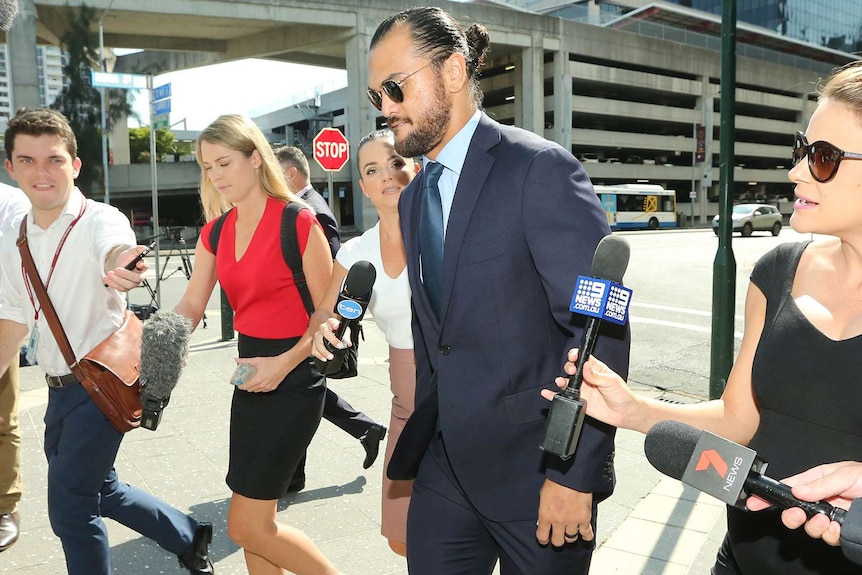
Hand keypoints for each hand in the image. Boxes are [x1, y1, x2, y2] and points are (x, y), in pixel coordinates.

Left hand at [104, 245, 147, 291]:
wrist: (120, 264)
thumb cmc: (127, 259)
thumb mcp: (132, 251)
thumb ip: (138, 249)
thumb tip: (144, 248)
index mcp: (143, 267)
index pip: (145, 266)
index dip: (142, 265)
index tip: (138, 264)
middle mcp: (140, 276)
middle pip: (136, 278)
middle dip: (126, 274)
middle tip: (117, 269)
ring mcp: (133, 283)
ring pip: (128, 285)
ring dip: (117, 280)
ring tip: (110, 274)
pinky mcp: (126, 287)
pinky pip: (121, 288)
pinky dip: (113, 284)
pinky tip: (107, 279)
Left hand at [234, 356, 286, 392]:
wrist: (283, 364)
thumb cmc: (272, 362)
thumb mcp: (257, 360)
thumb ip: (245, 361)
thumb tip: (238, 360)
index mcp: (258, 379)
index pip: (245, 387)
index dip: (240, 386)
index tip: (239, 383)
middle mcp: (262, 385)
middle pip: (250, 390)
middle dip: (246, 386)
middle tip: (245, 381)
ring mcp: (268, 387)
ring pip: (256, 391)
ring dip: (253, 387)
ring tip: (253, 381)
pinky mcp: (272, 387)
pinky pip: (263, 390)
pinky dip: (260, 388)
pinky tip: (260, 382)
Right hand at [311, 317, 348, 360]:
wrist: (330, 332)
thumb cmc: (337, 331)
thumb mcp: (344, 332)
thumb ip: (346, 337)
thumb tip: (348, 343)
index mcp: (330, 323)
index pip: (331, 322)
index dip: (333, 324)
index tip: (337, 326)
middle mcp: (322, 329)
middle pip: (324, 332)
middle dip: (332, 339)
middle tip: (339, 346)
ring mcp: (317, 336)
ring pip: (318, 342)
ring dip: (324, 351)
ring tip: (331, 356)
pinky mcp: (314, 344)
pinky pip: (314, 350)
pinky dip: (319, 355)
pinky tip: (324, 358)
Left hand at [536, 479, 592, 547]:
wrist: (570, 474)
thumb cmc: (556, 480)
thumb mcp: (543, 495)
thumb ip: (544, 510)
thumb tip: (544, 519)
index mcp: (545, 515)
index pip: (542, 537)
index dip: (544, 539)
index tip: (545, 539)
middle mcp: (558, 521)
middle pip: (558, 541)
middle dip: (558, 539)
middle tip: (558, 536)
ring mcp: (572, 521)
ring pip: (571, 538)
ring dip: (570, 535)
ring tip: (570, 531)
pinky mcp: (584, 518)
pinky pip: (587, 533)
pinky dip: (586, 536)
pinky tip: (585, 535)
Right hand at [541, 349, 642, 429]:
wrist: (625, 413)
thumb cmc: (622, 395)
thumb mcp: (611, 381)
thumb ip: (596, 374)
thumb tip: (584, 366)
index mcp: (595, 368)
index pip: (582, 357)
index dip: (575, 355)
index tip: (573, 356)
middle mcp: (586, 378)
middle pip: (571, 368)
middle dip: (568, 367)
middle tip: (571, 371)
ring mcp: (582, 389)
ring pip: (566, 381)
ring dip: (561, 380)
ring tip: (561, 382)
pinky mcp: (579, 400)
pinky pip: (563, 396)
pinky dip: (553, 395)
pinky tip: (547, 393)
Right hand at [746, 461, 861, 545]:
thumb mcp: (845, 474)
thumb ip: (820, 484)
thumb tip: (796, 491)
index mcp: (815, 482)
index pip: (786, 489)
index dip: (768, 496)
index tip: (753, 502)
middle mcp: (819, 501)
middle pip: (793, 513)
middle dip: (790, 517)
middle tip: (796, 516)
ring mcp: (830, 517)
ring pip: (809, 528)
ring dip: (814, 526)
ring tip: (825, 520)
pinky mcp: (841, 531)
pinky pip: (828, 537)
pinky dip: (830, 534)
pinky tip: (837, 527)